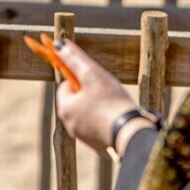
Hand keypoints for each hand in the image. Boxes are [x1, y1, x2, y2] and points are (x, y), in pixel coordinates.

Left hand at [54, 40, 155, 157]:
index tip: (95, 78)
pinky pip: (99, 125)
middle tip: (108, 90)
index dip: (81, 78)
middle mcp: (70, 126)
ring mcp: (84, 137)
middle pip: (78, 99)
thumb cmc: (111, 102)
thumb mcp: (92, 74)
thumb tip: (58, 45)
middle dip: (92, 92)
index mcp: (65, 109)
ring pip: (89, 112)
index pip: (66, 85)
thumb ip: (74, 58)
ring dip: (100, 105)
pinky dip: (107, 119)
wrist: (132, 135)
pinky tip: (119, 116)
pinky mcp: (98, 145)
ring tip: (115, 103)